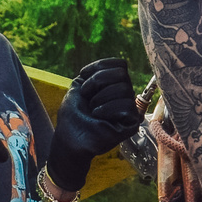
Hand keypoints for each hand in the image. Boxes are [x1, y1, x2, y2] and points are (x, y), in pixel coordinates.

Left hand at [47, 58, 142, 189]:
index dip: (100, 67)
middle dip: (98, 81)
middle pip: (122, 73)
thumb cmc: (73, 114)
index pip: (120, 64)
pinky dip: (108, 109)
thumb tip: (121, 66)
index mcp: (114, 84)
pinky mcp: (132, 123)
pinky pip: (127, 106)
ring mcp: (129, 109)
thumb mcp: (80, 85)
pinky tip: (98, 116)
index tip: (83, 77)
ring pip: (124, 89)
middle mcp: (125, 95)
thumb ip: (98, 72)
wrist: (69, 137)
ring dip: (100, 98)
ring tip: (92, 109)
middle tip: (86, 96)